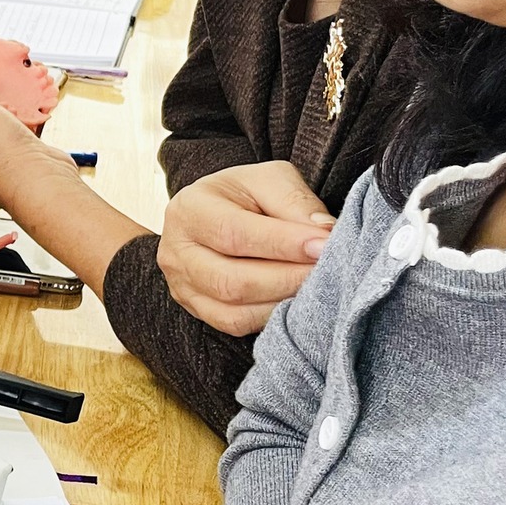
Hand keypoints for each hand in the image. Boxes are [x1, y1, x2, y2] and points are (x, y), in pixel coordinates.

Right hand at [158, 162, 333, 335]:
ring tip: (316, 287)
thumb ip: (295, 201)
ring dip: (283, 302)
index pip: (234, 234)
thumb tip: (324, 235)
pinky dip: (271, 317)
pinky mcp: (197, 309)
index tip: (325, 246)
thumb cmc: (246, 195)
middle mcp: (176, 252)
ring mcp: (182, 286)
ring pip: (234, 311)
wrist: (220, 213)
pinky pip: (235, 325)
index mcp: (190, 209)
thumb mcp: (270, 180)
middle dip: (287, 279)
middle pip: (231, 281)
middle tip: (329, 271)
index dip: (282, 245)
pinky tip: (295, 302)